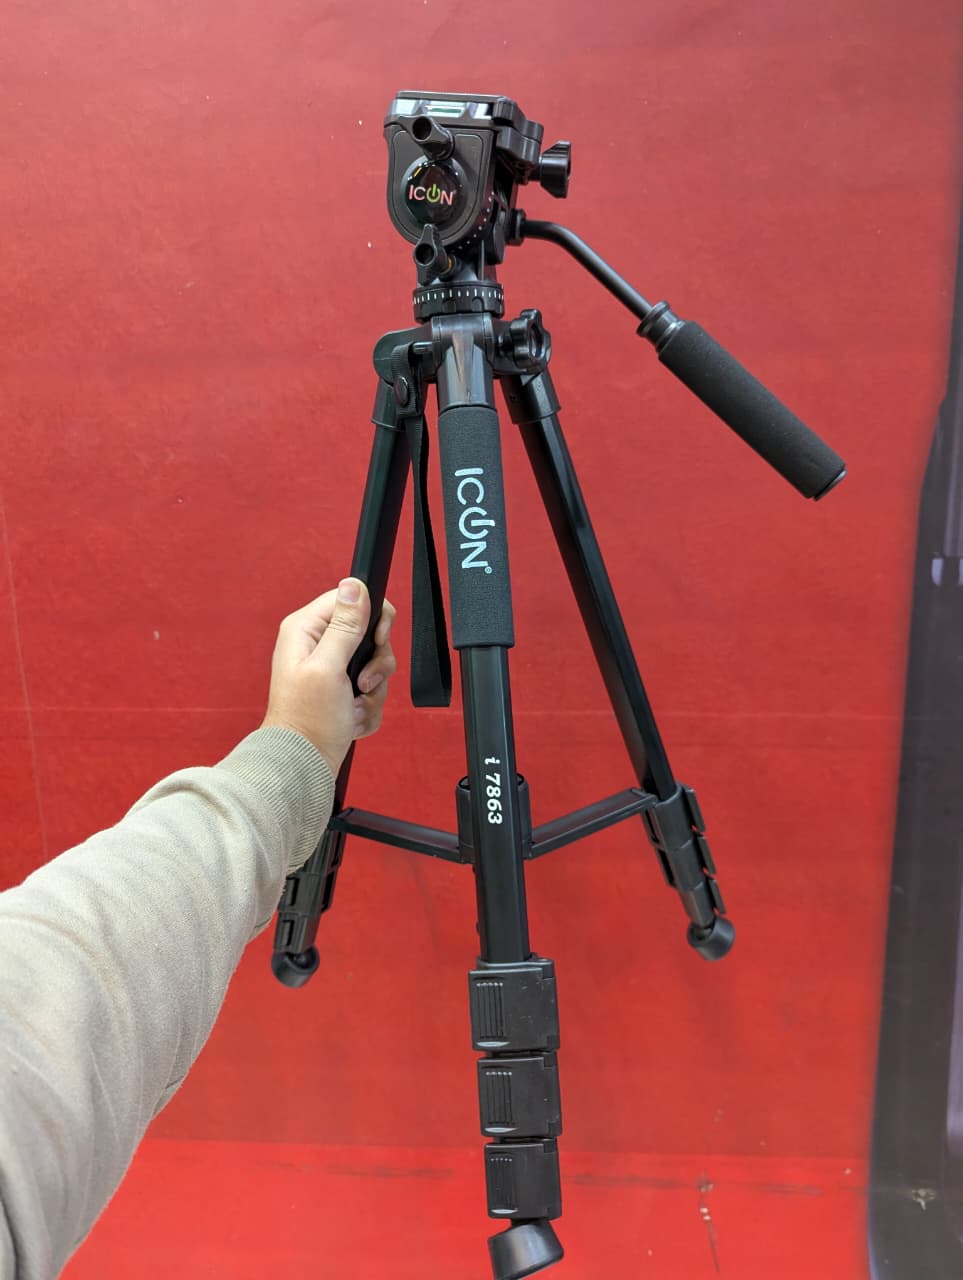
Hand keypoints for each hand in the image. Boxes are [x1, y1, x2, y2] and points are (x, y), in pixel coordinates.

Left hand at [261, 579, 396, 777]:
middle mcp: (318, 646)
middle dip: (376, 665)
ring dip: (373, 692)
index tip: (378, 640)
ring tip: (354, 707)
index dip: (373, 617)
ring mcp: (331, 670)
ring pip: (375, 666)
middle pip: (370, 635)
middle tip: (362, 683)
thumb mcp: (328, 667)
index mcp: (306, 630)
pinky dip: (367, 708)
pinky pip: (372, 690)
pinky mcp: (342, 692)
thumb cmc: (307, 720)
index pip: (351, 599)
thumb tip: (353, 585)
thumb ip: (345, 625)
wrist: (304, 764)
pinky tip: (351, 718)